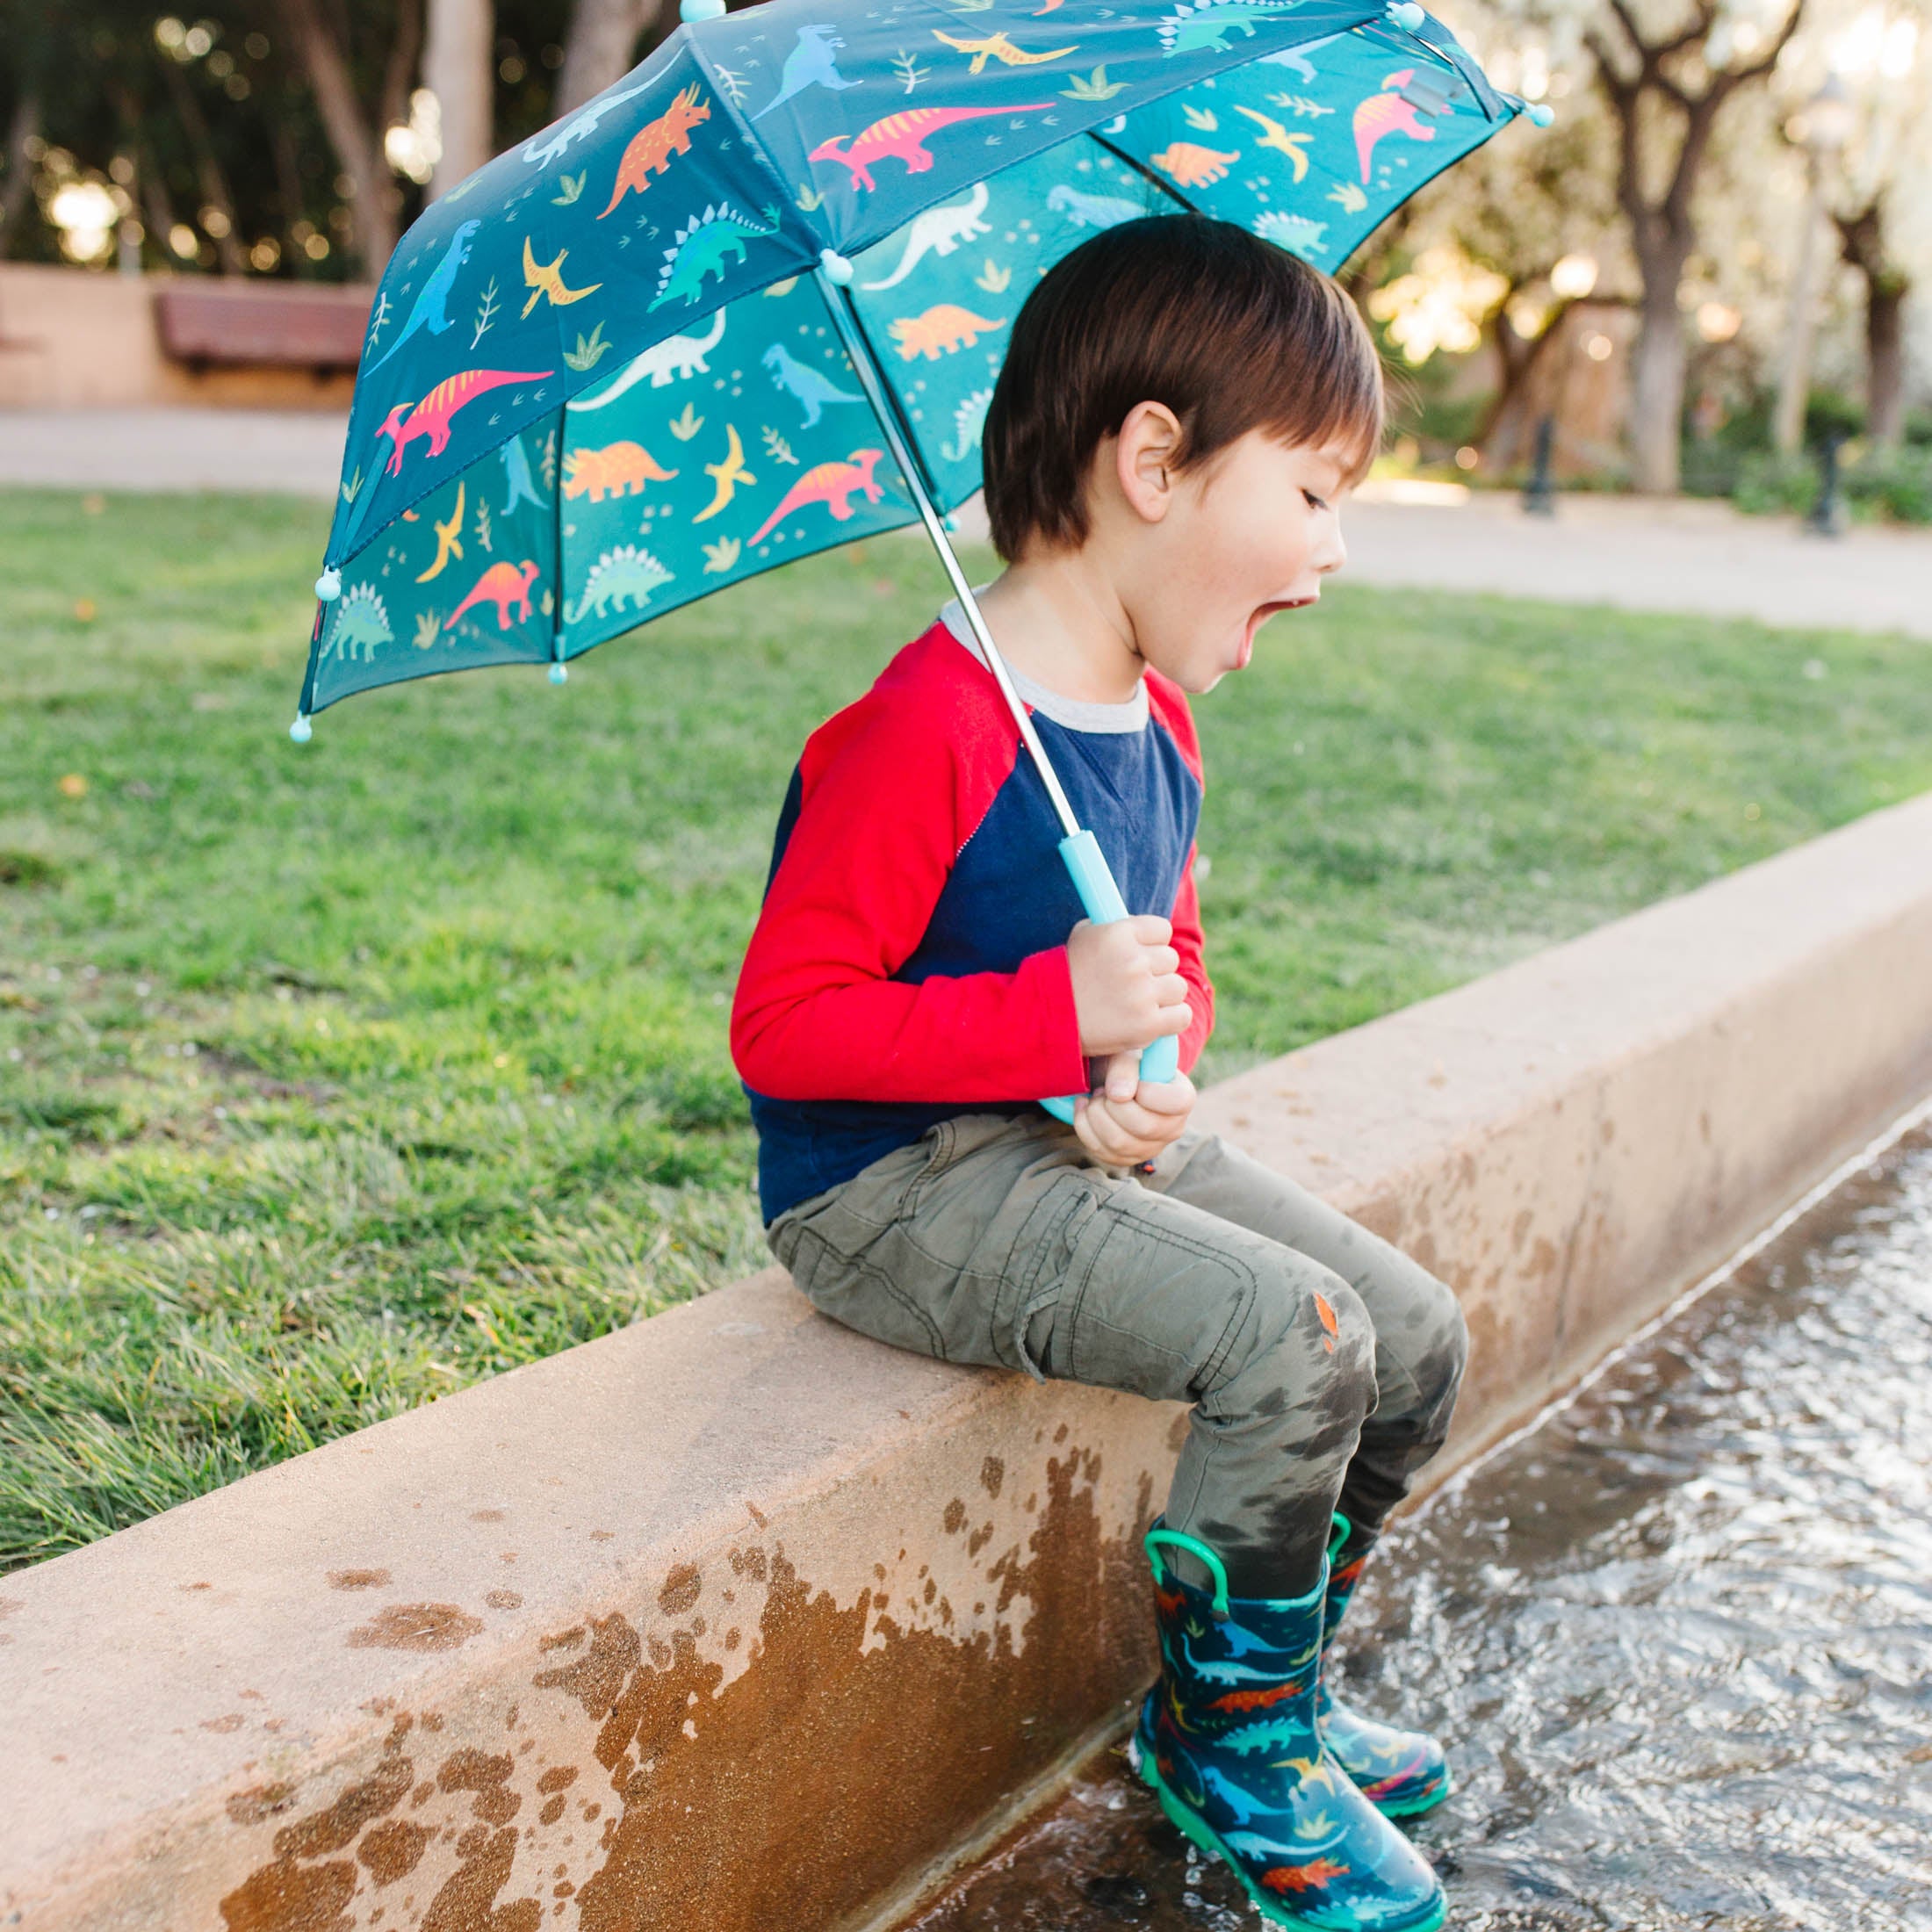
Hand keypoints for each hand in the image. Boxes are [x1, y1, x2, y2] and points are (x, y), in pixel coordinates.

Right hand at [1067, 914, 1190, 1058]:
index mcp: (1119, 933)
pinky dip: (1171, 1019)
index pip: (1162, 930)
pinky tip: (1152, 1020)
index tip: (1139, 956)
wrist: (1044, 1020)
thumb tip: (1143, 926)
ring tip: (1138, 1004)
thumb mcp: (1083, 937)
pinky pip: (1182, 1015)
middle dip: (1155, 972)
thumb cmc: (1064, 977)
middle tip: (1133, 985)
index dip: (1151, 944)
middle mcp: (1133, 960)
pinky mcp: (1147, 1025)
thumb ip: (1115, 927)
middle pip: (1171, 959)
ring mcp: (1142, 993)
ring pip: (1178, 987)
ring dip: (1163, 996)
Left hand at [1073, 1059, 1196, 1167]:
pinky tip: (1085, 1108)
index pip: (1176, 1103)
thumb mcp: (1127, 1054)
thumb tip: (1118, 1094)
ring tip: (1094, 1097)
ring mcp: (1150, 1148)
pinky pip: (1101, 1151)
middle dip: (1113, 1105)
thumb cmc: (1126, 1066)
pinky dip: (1085, 1127)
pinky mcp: (1126, 1158)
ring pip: (1119, 1143)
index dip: (1148, 1091)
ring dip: (1096, 1115)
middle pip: (1144, 1127)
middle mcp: (1173, 1128)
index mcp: (1183, 1098)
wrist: (1113, 1081)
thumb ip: (1125, 1067)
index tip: (1133, 1081)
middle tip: (1103, 1088)